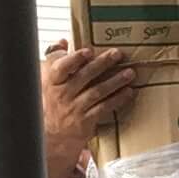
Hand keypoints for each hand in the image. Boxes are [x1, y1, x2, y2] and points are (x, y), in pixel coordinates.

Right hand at [41, 46, 134, 177]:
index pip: (60, 68)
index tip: (88, 51)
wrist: (51, 135)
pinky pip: (104, 108)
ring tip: (129, 72)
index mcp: (52, 82)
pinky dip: (118, 99)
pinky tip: (129, 92)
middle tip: (117, 54)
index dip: (74, 59)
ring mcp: (74, 108)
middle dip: (102, 64)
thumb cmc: (52, 103)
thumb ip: (55, 59)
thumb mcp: (48, 81)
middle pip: (84, 76)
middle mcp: (62, 95)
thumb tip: (63, 42)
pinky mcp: (86, 121)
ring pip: (97, 92)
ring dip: (115, 81)